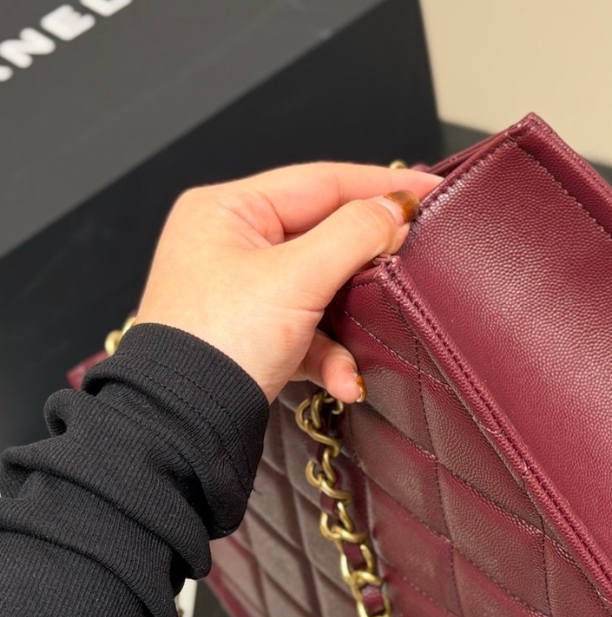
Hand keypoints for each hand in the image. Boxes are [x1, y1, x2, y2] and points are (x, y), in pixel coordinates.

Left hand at [133, 163, 440, 401]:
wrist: (177, 435)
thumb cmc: (215, 346)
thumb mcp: (296, 279)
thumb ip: (354, 234)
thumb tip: (395, 208)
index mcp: (226, 210)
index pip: (320, 181)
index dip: (379, 185)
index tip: (429, 189)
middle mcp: (229, 242)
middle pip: (324, 232)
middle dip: (367, 257)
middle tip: (415, 253)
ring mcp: (240, 289)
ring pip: (322, 284)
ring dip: (352, 316)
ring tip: (376, 326)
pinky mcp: (252, 333)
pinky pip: (307, 328)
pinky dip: (331, 352)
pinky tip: (344, 378)